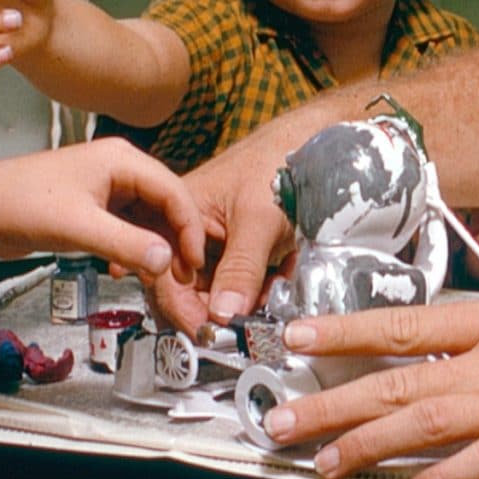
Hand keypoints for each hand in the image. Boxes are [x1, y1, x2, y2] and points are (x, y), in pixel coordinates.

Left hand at [0, 138, 207, 286]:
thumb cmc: (17, 203)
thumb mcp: (78, 227)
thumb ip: (126, 244)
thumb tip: (165, 261)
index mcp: (121, 160)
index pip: (175, 190)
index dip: (190, 227)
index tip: (195, 260)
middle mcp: (118, 170)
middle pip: (166, 204)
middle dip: (177, 239)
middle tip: (184, 275)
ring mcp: (106, 189)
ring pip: (148, 218)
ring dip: (156, 247)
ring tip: (163, 277)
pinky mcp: (93, 208)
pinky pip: (128, 228)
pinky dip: (135, 249)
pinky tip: (133, 269)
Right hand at [171, 141, 297, 331]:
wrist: (314, 143)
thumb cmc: (278, 162)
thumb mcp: (258, 221)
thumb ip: (241, 270)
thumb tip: (223, 315)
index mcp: (177, 214)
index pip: (164, 275)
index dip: (185, 309)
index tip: (211, 334)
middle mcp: (188, 230)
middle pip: (189, 289)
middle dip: (220, 308)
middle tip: (250, 320)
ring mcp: (214, 241)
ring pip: (218, 290)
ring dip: (246, 299)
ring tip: (273, 287)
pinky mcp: (238, 248)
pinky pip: (240, 282)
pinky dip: (261, 287)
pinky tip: (281, 273)